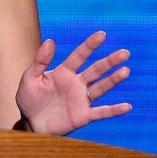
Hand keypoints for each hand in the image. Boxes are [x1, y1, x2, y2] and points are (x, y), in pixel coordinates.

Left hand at [15, 31, 130, 134]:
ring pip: (101, 88)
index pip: (79, 56)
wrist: (30, 122)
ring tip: (126, 71)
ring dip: (113, 80)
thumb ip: (40, 61)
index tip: (102, 35)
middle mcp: (76, 83)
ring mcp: (81, 99)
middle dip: (109, 61)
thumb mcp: (30, 77)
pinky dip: (114, 110)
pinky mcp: (83, 116)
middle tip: (124, 53)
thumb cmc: (29, 98)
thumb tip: (50, 41)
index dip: (90, 46)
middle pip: (96, 70)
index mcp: (63, 72)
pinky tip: (127, 106)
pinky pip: (101, 113)